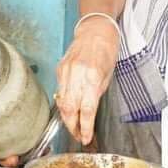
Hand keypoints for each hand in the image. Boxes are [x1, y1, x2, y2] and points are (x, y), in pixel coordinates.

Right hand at [55, 17, 118, 144]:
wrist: (95, 29)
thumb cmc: (106, 50)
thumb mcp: (108, 75)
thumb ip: (97, 93)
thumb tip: (88, 113)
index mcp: (93, 77)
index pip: (86, 109)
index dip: (85, 127)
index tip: (85, 138)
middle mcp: (77, 74)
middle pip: (70, 108)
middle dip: (72, 126)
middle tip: (78, 135)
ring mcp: (66, 71)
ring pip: (61, 102)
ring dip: (67, 117)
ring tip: (73, 126)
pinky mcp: (59, 68)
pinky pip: (60, 91)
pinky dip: (63, 101)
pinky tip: (69, 107)